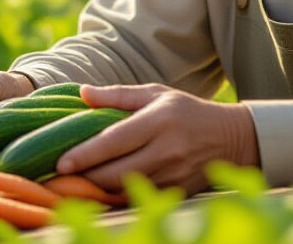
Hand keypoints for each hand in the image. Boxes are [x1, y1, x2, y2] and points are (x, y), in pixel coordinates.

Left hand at [55, 83, 259, 195]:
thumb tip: (82, 93)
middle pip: (116, 173)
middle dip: (86, 178)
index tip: (61, 163)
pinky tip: (103, 191)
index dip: (85, 155)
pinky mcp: (177, 193)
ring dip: (99, 189)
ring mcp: (173, 176)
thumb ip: (118, 95)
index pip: (114, 141)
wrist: (232, 139)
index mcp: (159, 121)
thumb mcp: (156, 94)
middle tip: (62, 176)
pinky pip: (139, 199)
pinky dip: (118, 197)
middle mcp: (167, 150)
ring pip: (125, 190)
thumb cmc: (187, 112)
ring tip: (77, 183)